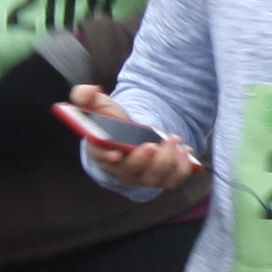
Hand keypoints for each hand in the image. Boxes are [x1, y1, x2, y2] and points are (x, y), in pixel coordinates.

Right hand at [69, 86, 196, 188]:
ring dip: (166, 160)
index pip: (101, 158)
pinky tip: (185, 150)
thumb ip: (86, 96)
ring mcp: (141, 177)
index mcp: (101, 152)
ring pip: (153, 177)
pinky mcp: (159, 179)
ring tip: (173, 139)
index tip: (116, 152)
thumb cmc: (110, 121)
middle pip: (130, 171)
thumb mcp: (98, 105)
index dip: (107, 157)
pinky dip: (182, 168)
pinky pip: (172, 180)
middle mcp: (120, 169)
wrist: (130, 134)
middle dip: (141, 159)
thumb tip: (89, 90)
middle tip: (152, 143)